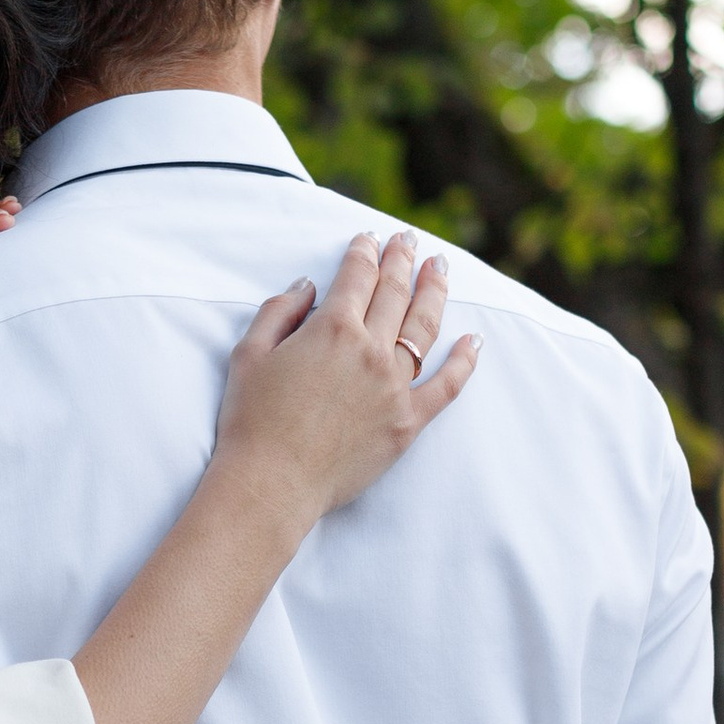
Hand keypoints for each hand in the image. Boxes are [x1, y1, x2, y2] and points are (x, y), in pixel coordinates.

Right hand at [212, 234, 476, 532]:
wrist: (272, 483)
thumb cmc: (251, 421)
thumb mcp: (249, 355)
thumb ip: (279, 312)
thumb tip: (307, 287)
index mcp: (333, 328)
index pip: (358, 277)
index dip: (364, 253)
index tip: (370, 240)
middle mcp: (371, 350)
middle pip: (396, 293)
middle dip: (403, 260)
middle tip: (409, 241)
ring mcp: (395, 386)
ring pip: (425, 328)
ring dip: (435, 292)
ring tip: (440, 269)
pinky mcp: (408, 421)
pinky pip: (447, 385)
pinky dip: (464, 361)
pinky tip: (474, 340)